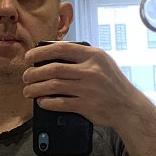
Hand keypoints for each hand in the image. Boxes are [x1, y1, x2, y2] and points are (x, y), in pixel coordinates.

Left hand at [23, 42, 137, 128]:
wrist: (128, 107)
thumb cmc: (112, 83)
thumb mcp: (102, 62)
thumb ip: (81, 57)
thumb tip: (51, 55)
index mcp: (94, 56)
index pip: (61, 49)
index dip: (40, 52)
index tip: (29, 57)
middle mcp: (91, 71)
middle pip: (53, 69)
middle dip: (34, 73)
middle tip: (26, 77)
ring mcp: (88, 89)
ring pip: (53, 86)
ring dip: (36, 89)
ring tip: (28, 91)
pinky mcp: (86, 106)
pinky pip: (60, 103)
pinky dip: (47, 102)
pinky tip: (41, 102)